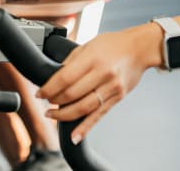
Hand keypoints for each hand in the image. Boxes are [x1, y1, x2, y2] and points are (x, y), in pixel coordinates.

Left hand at [36, 24, 160, 143]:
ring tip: (53, 115)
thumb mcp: (89, 44)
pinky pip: (99, 115)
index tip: (39, 93)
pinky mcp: (117, 97)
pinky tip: (75, 135)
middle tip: (45, 102)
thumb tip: (55, 76)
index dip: (49, 88)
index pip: (65, 77)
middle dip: (54, 101)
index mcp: (92, 57)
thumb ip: (72, 60)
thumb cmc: (113, 44)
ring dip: (64, 115)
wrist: (139, 48)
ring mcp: (111, 87)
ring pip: (83, 108)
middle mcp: (102, 73)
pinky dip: (85, 127)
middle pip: (72, 94)